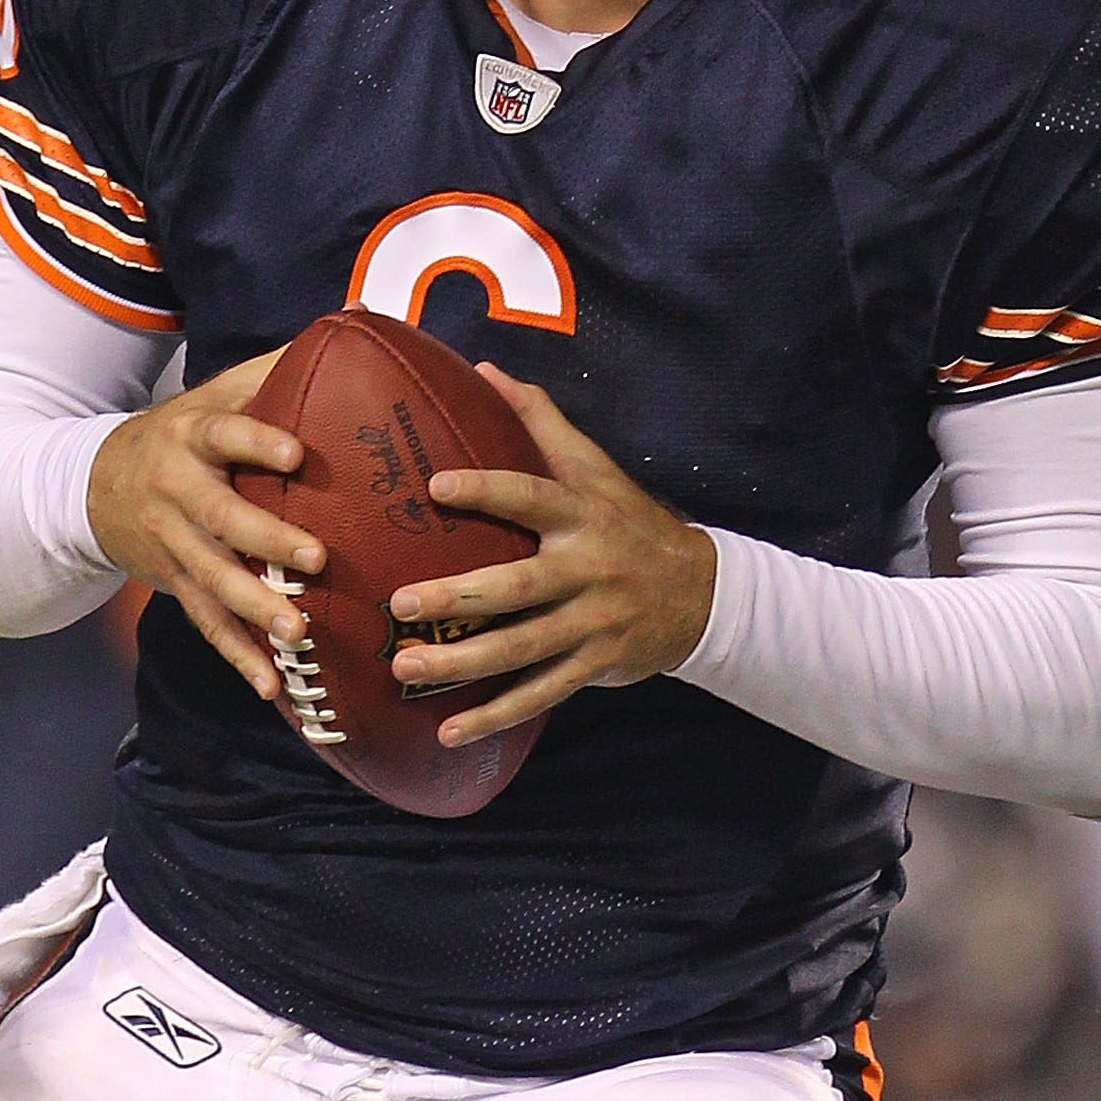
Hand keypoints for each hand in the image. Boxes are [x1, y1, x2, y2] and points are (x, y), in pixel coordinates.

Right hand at [84, 350, 323, 702]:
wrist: (96, 483)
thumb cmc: (184, 432)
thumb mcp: (215, 394)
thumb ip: (277, 368)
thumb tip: (356, 321)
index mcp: (192, 436)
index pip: (225, 434)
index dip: (256, 442)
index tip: (295, 454)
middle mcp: (177, 492)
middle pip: (221, 518)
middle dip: (267, 541)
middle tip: (315, 560)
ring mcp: (171, 544)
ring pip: (211, 580)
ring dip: (254, 610)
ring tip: (297, 633)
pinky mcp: (173, 583)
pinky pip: (206, 624)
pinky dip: (238, 657)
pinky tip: (273, 686)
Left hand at [386, 365, 716, 746]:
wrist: (702, 593)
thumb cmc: (628, 522)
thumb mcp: (595, 467)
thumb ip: (540, 421)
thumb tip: (483, 368)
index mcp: (582, 514)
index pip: (530, 496)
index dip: (486, 490)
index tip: (435, 487)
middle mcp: (588, 569)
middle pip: (518, 586)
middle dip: (457, 598)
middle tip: (399, 606)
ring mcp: (592, 622)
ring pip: (522, 648)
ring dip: (461, 664)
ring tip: (404, 670)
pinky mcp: (595, 665)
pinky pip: (540, 693)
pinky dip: (496, 716)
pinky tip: (448, 732)